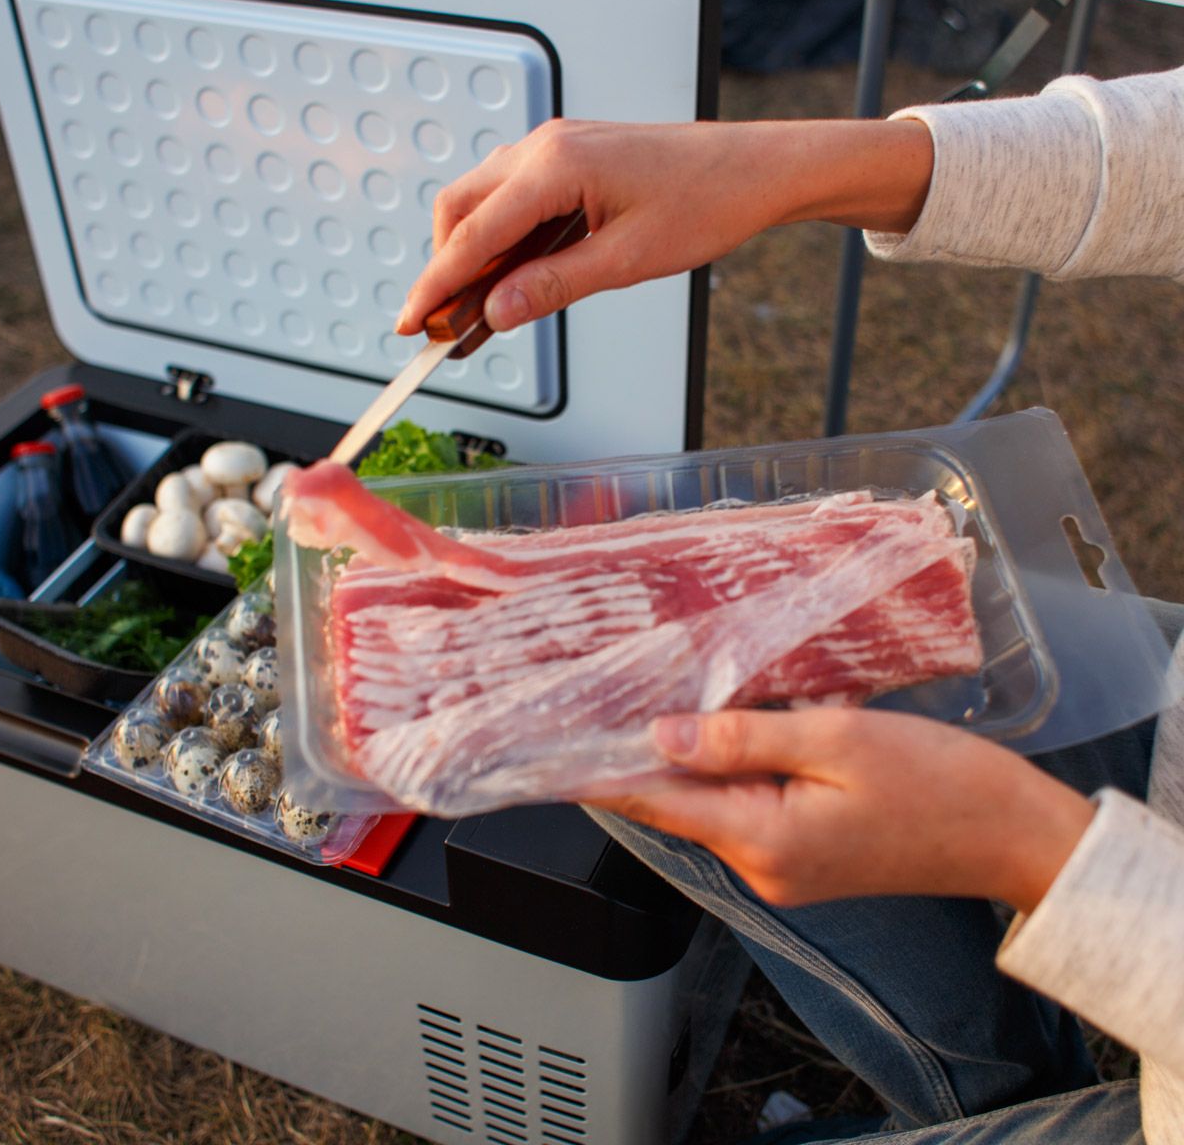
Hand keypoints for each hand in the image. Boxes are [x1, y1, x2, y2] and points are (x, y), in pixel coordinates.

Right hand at [396, 118, 932, 334]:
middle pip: (461, 210)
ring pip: (483, 202)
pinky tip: (512, 278)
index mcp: (555, 166)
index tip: (410, 324)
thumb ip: (554, 287)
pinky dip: (501, 240)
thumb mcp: (627, 261)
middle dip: (444, 269)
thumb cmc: (707, 202)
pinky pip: (514, 199)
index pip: (473, 235)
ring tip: (475, 313)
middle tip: (440, 327)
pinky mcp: (571, 159)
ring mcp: (555, 149)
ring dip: (472, 256)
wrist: (755, 168)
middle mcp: (545, 147)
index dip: (435, 286)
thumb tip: (496, 313)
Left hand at [590, 708, 1093, 913]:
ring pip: (710, 801)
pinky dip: (728, 767)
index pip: (653, 801)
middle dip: (638, 751)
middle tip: (599, 696)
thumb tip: (663, 735)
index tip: (547, 746)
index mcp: (762, 840)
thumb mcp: (837, 742)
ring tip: (648, 698)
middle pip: (677, 801)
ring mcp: (782, 864)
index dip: (596, 770)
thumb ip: (742, 738)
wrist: (1012, 833)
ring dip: (685, 755)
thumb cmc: (940, 784)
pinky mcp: (804, 853)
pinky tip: (721, 726)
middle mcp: (761, 864)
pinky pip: (747, 804)